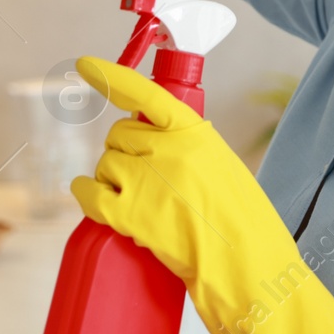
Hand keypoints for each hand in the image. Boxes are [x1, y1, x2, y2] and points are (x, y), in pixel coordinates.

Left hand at [70, 56, 333, 333]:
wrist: (248, 268)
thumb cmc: (244, 225)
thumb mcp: (224, 168)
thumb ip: (191, 150)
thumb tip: (156, 147)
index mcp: (196, 133)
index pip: (145, 94)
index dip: (110, 77)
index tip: (85, 66)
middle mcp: (168, 150)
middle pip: (120, 135)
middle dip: (124, 150)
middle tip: (141, 176)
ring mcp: (146, 182)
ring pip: (106, 163)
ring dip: (111, 177)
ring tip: (134, 200)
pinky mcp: (130, 216)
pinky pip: (90, 195)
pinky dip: (86, 193)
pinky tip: (89, 194)